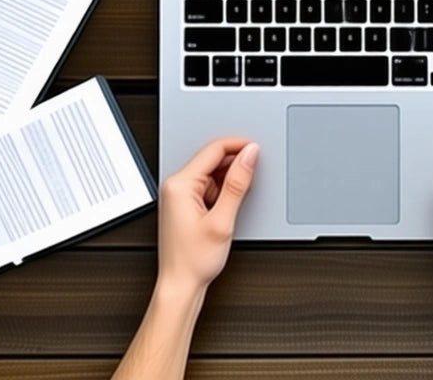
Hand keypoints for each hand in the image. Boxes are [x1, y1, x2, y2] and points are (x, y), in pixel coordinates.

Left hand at [157, 138, 258, 292]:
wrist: (180, 285)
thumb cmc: (193, 261)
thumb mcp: (222, 220)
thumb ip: (238, 184)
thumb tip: (249, 156)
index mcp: (180, 184)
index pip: (214, 149)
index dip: (239, 146)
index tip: (257, 150)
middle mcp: (175, 186)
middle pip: (212, 160)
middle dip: (235, 168)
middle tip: (250, 184)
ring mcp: (178, 195)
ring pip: (212, 175)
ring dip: (229, 184)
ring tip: (232, 209)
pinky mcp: (184, 204)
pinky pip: (207, 188)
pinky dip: (222, 194)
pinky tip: (225, 212)